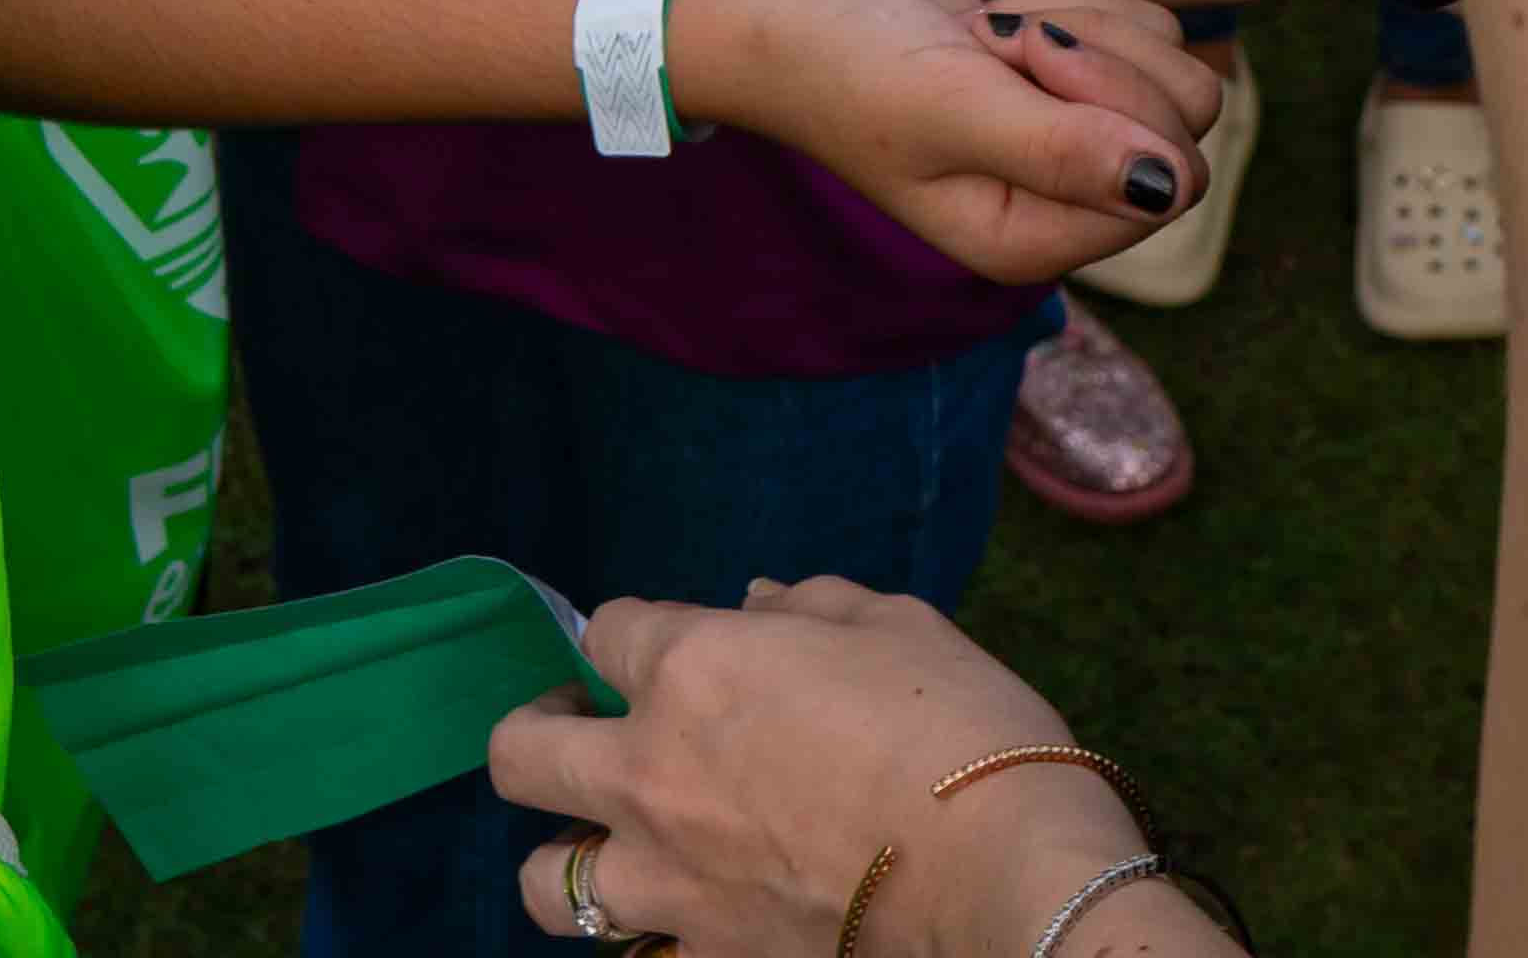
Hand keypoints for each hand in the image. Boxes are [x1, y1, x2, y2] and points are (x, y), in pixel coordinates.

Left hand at [492, 583, 1137, 957]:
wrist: (1005, 875)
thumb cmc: (960, 727)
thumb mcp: (895, 626)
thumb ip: (809, 607)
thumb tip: (758, 603)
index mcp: (690, 669)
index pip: (604, 631)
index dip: (636, 634)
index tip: (668, 647)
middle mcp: (651, 773)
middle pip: (522, 754)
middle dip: (535, 732)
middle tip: (579, 730)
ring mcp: (670, 882)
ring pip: (546, 882)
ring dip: (567, 855)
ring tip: (610, 844)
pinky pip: (641, 954)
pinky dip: (653, 935)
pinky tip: (691, 913)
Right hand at [669, 0, 1219, 282]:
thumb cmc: (833, 58)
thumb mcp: (944, 104)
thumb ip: (1060, 150)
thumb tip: (1168, 186)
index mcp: (1033, 234)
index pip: (1172, 175)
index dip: (1117, 98)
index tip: (1024, 51)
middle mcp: (1054, 193)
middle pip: (1181, 116)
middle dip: (1102, 49)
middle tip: (996, 31)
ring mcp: (1052, 126)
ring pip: (1159, 54)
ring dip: (1082, 13)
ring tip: (985, 19)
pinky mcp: (1046, 66)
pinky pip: (1120, 16)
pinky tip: (990, 0)